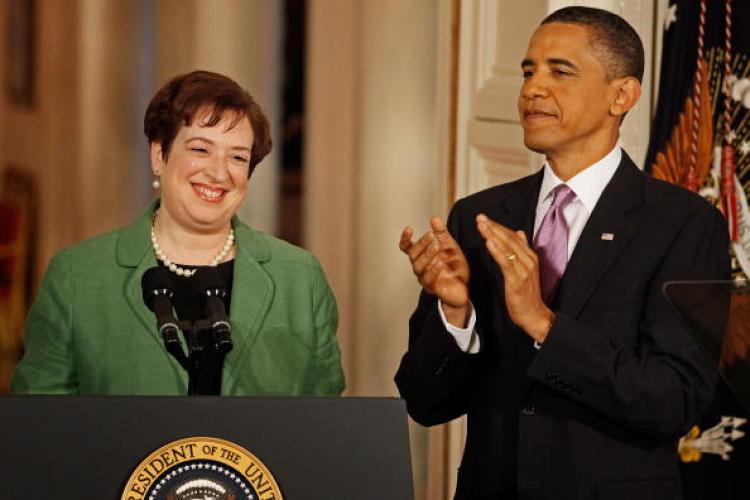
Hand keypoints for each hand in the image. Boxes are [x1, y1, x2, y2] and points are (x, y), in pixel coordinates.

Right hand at [399, 217, 470, 326]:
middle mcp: (421, 267)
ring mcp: (425, 278)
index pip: (407, 248)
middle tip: (431, 235)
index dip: (405, 239)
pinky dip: (433, 270)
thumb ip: (442, 234)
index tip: (409, 229)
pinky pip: (428, 280)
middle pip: (413, 255)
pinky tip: (440, 262)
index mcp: (422, 256)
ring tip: (436, 246)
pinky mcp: (433, 288)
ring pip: (418, 266)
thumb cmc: (454, 268)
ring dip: (427, 255)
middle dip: (421, 244)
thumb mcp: (450, 247)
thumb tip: (434, 218)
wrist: (465, 288)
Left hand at [475, 214, 553, 341]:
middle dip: (493, 227)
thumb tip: (519, 232)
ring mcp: (524, 269)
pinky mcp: (517, 279)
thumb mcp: (526, 269)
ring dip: (493, 235)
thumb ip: (522, 250)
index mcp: (530, 256)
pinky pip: (506, 262)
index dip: (498, 226)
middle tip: (480, 217)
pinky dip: (497, 251)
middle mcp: (528, 260)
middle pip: (509, 239)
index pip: (512, 236)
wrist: (534, 314)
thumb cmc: (527, 294)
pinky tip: (489, 243)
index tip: (485, 218)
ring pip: (507, 248)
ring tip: (481, 225)